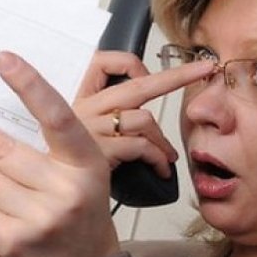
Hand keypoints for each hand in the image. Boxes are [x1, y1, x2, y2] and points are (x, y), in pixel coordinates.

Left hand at [0, 52, 117, 256]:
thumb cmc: (80, 213)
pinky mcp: (9, 241)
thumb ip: (50, 148)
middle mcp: (64, 192)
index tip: (3, 59)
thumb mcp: (83, 174)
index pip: (58, 118)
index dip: (30, 86)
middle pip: (3, 150)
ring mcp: (35, 220)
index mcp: (87, 166)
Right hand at [73, 50, 213, 177]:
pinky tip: (160, 168)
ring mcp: (92, 129)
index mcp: (81, 98)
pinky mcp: (99, 153)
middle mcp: (86, 109)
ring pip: (144, 119)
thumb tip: (142, 107)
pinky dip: (158, 158)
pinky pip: (140, 147)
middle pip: (138, 84)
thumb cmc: (70, 164)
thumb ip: (106, 114)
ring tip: (168, 156)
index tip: (149, 74)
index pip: (103, 62)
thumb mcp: (78, 131)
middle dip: (177, 75)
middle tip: (202, 69)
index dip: (131, 64)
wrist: (54, 193)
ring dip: (163, 140)